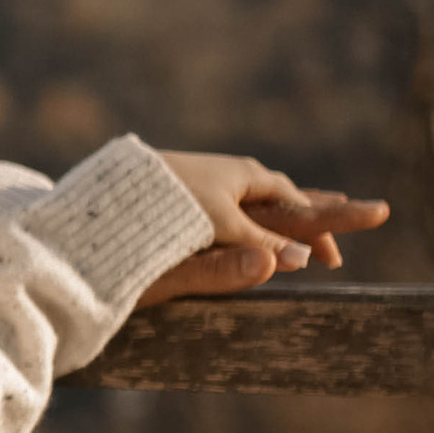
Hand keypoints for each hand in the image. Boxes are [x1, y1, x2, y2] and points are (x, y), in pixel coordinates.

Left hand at [139, 155, 389, 306]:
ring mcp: (202, 179)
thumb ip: (256, 245)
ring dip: (274, 214)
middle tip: (325, 249)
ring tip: (292, 228)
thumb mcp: (215, 230)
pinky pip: (226, 204)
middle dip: (302, 216)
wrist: (101, 199)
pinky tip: (235, 227)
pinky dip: (245, 217)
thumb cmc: (162, 209)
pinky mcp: (179, 192)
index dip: (318, 228)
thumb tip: (298, 260)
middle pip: (275, 195)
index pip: (293, 201)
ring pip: (249, 199)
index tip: (332, 261)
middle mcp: (226, 171)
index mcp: (243, 175)